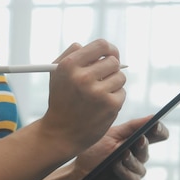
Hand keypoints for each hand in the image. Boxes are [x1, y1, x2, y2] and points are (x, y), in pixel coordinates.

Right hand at [41, 39, 126, 154]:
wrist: (60, 133)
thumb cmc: (60, 100)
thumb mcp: (57, 73)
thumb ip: (73, 54)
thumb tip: (96, 46)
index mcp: (69, 65)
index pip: (101, 45)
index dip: (109, 49)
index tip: (111, 54)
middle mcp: (83, 77)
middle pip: (113, 61)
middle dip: (111, 69)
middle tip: (104, 78)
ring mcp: (98, 92)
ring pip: (120, 77)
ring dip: (113, 84)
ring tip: (99, 94)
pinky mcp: (110, 105)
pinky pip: (122, 92)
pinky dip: (114, 98)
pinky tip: (101, 106)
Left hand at [70, 116, 168, 179]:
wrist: (80, 174)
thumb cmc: (95, 152)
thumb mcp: (111, 135)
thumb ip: (132, 127)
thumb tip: (153, 117)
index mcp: (136, 139)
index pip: (156, 134)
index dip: (159, 129)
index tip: (156, 125)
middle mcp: (139, 155)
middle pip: (146, 148)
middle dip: (142, 144)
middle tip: (140, 138)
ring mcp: (135, 169)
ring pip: (139, 164)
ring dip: (130, 159)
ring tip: (122, 154)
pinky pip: (132, 177)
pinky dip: (123, 171)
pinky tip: (115, 165)